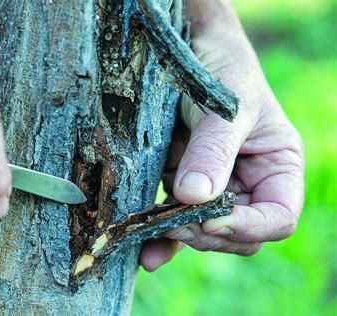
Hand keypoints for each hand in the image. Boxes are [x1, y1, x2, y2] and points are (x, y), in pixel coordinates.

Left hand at [140, 0, 303, 270]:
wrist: (186, 53)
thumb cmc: (222, 71)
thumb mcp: (227, 107)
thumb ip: (214, 151)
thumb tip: (194, 198)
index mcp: (276, 167)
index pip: (277, 217)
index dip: (248, 227)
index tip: (211, 217)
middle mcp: (247, 183)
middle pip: (238, 233)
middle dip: (207, 232)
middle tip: (173, 221)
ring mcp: (213, 187)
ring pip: (204, 231)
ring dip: (178, 237)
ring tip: (150, 232)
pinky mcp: (181, 185)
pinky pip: (176, 221)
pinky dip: (161, 236)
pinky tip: (144, 251)